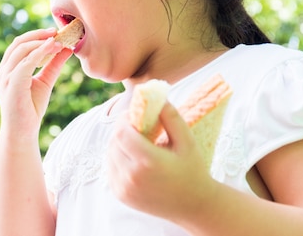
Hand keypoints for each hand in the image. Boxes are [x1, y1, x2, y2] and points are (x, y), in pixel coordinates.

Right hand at [0, 28, 72, 141]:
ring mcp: (5, 77)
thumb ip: (54, 64)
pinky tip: (54, 49)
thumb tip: (67, 48)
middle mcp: (4, 70)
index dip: (36, 35)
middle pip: (19, 42)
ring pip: (22, 50)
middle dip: (38, 34)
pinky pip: (25, 63)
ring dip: (41, 42)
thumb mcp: (45, 81)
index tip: (55, 32)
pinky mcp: (11, 84)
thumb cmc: (31, 108)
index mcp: (9, 68)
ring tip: (59, 40)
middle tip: (57, 31)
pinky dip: (40, 53)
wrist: (22, 132)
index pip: (20, 44)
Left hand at [106, 103, 218, 220]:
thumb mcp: (187, 141)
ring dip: (118, 143)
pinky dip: (117, 158)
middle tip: (137, 127)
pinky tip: (134, 158)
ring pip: (109, 154)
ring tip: (137, 142)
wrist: (193, 206)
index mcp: (148, 162)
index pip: (121, 131)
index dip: (125, 119)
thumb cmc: (192, 169)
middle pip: (113, 141)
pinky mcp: (120, 195)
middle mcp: (132, 176)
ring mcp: (123, 188)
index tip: (136, 115)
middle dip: (122, 130)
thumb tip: (155, 96)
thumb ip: (171, 116)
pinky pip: (110, 168)